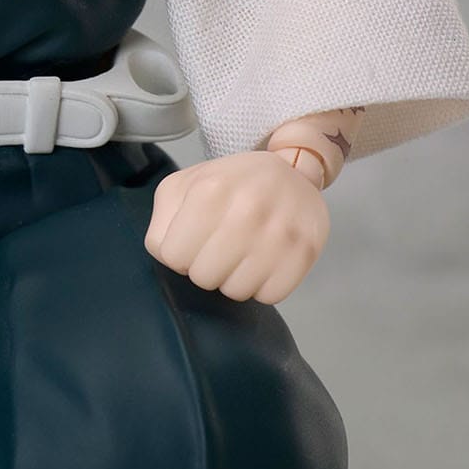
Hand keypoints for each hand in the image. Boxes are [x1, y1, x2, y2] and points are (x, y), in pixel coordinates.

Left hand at [144, 151, 329, 306]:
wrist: (291, 172)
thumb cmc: (230, 184)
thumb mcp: (184, 186)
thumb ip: (162, 220)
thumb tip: (167, 255)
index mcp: (209, 189)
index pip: (171, 256)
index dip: (179, 252)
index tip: (194, 239)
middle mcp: (246, 209)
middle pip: (202, 278)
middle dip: (205, 267)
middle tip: (220, 247)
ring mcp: (280, 232)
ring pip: (236, 291)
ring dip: (234, 278)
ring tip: (243, 253)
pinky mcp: (305, 252)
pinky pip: (270, 296)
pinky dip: (264, 286)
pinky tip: (265, 262)